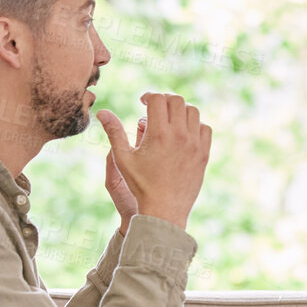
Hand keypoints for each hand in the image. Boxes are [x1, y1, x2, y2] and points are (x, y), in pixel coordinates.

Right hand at [96, 92, 211, 230]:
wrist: (164, 210)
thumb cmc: (140, 185)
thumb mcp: (123, 158)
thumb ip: (114, 132)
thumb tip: (102, 112)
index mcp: (159, 133)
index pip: (157, 99)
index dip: (148, 96)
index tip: (142, 102)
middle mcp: (179, 135)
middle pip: (177, 100)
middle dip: (164, 100)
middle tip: (156, 109)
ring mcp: (194, 144)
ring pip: (193, 111)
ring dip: (180, 110)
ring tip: (170, 119)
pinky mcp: (204, 154)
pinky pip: (205, 128)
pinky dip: (195, 125)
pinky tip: (184, 132)